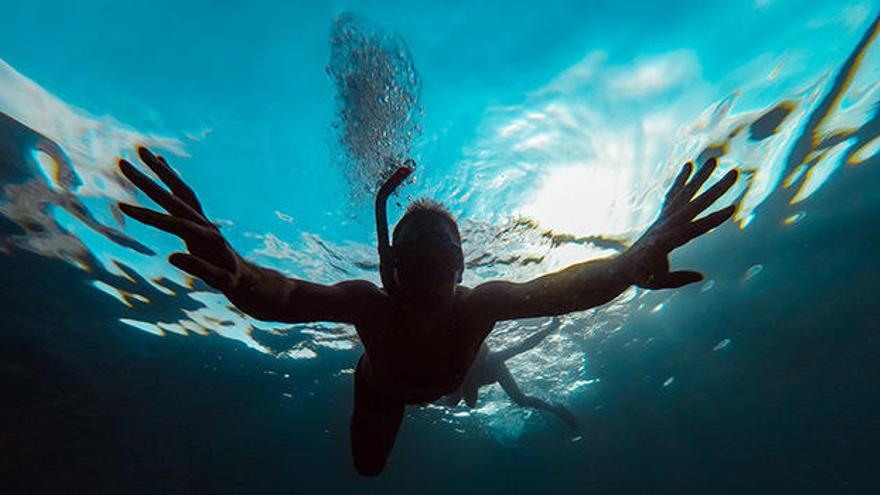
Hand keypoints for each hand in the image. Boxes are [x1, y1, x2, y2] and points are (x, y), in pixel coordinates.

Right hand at [117, 147, 243, 291]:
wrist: (244, 275)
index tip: (123, 205)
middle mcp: (203, 221)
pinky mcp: (198, 217)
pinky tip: (161, 162)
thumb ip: (198, 268)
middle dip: (147, 181)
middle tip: (122, 162)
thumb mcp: (217, 279)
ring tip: (141, 150)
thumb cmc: (230, 279)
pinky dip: (171, 176)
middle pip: (173, 197)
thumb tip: (172, 256)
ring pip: (179, 188)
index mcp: (206, 236)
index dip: (149, 216)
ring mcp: (201, 217)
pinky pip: (183, 193)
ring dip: (160, 169)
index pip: (173, 223)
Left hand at [622, 158, 737, 288]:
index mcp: (667, 241)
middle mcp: (666, 224)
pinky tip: (689, 166)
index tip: (732, 209)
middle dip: (715, 190)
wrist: (623, 266)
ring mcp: (664, 218)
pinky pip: (673, 194)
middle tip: (734, 173)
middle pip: (695, 205)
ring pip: (685, 193)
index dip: (713, 220)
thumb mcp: (657, 282)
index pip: (695, 229)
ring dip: (700, 176)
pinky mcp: (662, 215)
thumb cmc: (641, 276)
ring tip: (714, 159)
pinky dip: (681, 180)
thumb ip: (678, 279)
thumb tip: (700, 276)